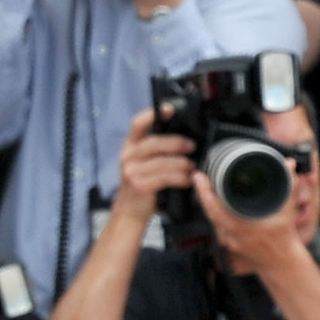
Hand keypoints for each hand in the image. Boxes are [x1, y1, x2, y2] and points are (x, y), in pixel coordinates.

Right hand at [111, 107, 195, 223]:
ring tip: (192, 167)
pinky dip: (181, 177)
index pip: (138, 124)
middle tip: (191, 147)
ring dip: (183, 164)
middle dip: (177, 143)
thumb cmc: (144, 181)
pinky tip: (187, 179)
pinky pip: (165, 177)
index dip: (152, 114)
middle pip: (154, 142)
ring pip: (163, 162)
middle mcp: (128, 155)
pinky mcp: (139, 185)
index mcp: (131, 144)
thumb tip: (185, 135)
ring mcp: (131, 171)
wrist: (130, 210)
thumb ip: (159, 146)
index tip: (170, 109)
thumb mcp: (146, 160)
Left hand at [192, 170, 304, 275]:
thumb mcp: (288, 210)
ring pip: (213, 220)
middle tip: (201, 177)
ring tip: (208, 187)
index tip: (199, 177)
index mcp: (242, 226)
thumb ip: (289, 185)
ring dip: (210, 204)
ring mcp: (229, 241)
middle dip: (204, 193)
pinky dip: (217, 214)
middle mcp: (231, 235)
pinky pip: (218, 227)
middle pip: (209, 212)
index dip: (205, 191)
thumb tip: (289, 164)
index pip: (215, 208)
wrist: (281, 263)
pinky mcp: (229, 245)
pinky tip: (219, 205)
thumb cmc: (284, 239)